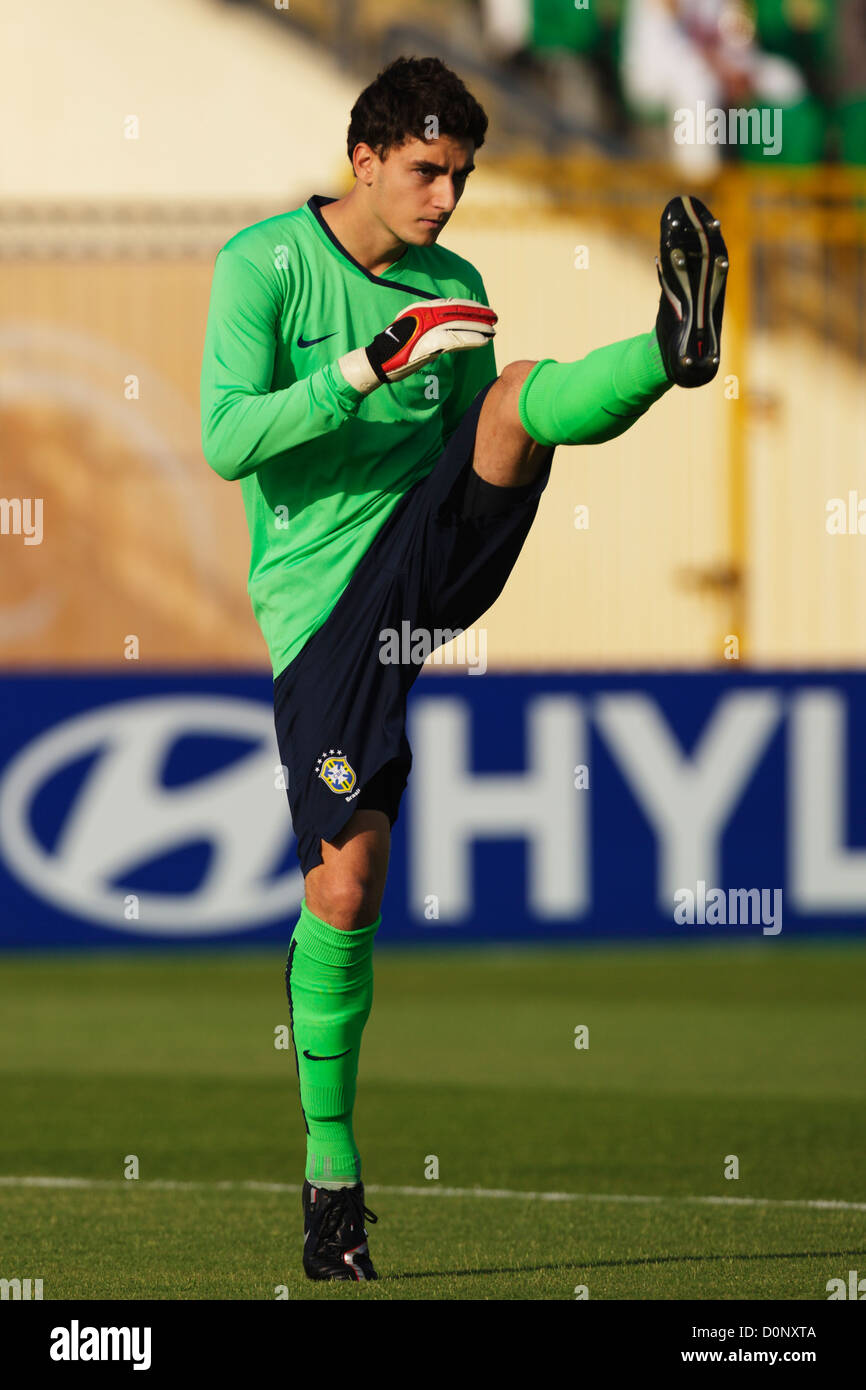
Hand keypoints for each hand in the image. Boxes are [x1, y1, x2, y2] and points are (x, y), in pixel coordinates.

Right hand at [337, 298, 496, 395]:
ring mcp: (427, 327)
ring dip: (479, 327)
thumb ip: (429, 327)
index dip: (470, 307)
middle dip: (478, 314)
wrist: (379, 360)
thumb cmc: (394, 349)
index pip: (451, 304)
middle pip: (458, 312)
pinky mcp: (429, 342)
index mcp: (422, 309)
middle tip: (494, 317)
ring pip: (460, 324)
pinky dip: (471, 339)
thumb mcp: (413, 331)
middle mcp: (425, 314)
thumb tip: (448, 329)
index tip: (483, 310)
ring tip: (492, 330)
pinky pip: (456, 339)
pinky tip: (483, 340)